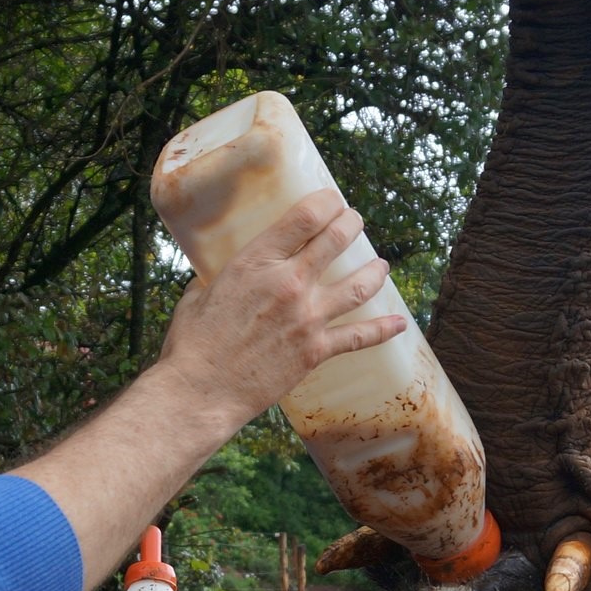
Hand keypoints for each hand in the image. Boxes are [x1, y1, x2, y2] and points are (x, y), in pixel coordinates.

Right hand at [154, 188, 404, 435]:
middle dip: (352, 224)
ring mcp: (308, 317)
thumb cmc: (192, 344)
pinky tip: (399, 323)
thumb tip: (223, 276)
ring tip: (381, 266)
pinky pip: (360, 336)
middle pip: (336, 240)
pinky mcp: (316, 351)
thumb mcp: (198, 295)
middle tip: (355, 222)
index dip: (327, 201)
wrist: (201, 391)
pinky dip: (384, 329)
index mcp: (257, 262)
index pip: (305, 217)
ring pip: (359, 285)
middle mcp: (290, 283)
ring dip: (374, 270)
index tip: (332, 199)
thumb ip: (217, 278)